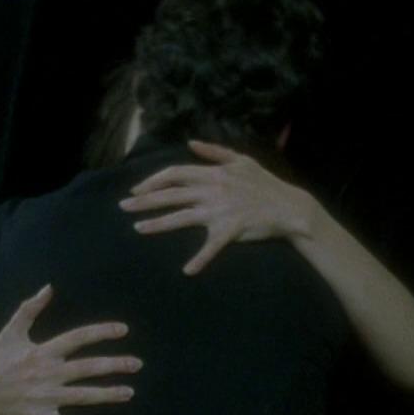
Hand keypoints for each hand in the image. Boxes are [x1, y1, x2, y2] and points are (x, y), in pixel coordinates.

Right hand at [0, 284, 140, 414]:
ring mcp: (43, 398)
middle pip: (86, 368)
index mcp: (41, 352)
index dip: (101, 332)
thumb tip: (49, 287)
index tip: (124, 330)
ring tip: (130, 393)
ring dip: (107, 395)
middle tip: (137, 364)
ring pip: (81, 396)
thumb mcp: (10, 332)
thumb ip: (29, 309)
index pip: (77, 338)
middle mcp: (46, 374)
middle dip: (114, 365)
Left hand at [118, 140, 320, 274]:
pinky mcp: (231, 230)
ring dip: (158, 224)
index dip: (153, 181)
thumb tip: (191, 144)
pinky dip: (200, 260)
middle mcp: (212, 190)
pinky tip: (188, 270)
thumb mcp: (242, 160)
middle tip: (124, 207)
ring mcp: (220, 211)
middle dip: (144, 200)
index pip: (175, 174)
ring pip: (182, 217)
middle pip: (171, 194)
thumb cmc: (265, 184)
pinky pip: (212, 247)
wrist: (289, 206)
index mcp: (213, 174)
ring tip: (138, 229)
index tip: (137, 189)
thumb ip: (216, 151)